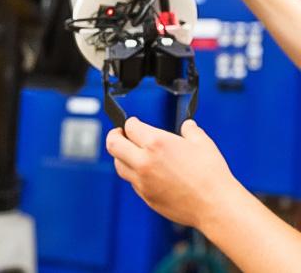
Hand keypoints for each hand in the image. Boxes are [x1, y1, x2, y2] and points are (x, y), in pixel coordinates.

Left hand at [106, 117, 244, 228]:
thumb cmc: (212, 175)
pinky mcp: (146, 196)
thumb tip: (188, 125)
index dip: (131, 122)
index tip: (134, 123)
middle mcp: (144, 161)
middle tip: (120, 134)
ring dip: (122, 156)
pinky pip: (132, 182)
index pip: (130, 127)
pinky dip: (134, 174)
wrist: (216, 206)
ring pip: (118, 165)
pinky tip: (146, 172)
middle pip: (113, 144)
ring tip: (131, 153)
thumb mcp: (203, 144)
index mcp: (156, 143)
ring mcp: (142, 181)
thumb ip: (191, 130)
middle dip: (114, 135)